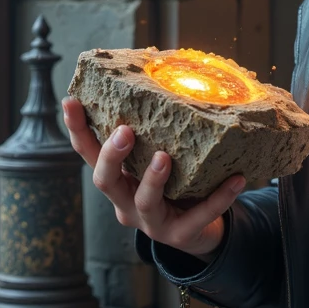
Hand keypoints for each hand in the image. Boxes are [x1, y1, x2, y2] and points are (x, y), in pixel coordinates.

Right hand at [62, 97, 244, 257]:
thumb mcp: (161, 159)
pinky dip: (219, 198)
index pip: (89, 153)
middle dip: (111, 155)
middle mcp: (126, 202)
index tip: (70, 101)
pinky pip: (199, 216)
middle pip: (105, 181)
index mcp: (119, 180)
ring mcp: (152, 222)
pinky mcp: (181, 235)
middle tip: (124, 131)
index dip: (77, 129)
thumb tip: (170, 72)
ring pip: (144, 202)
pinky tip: (237, 179)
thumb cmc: (177, 187)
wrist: (200, 233)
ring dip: (152, 179)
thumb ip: (158, 132)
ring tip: (164, 158)